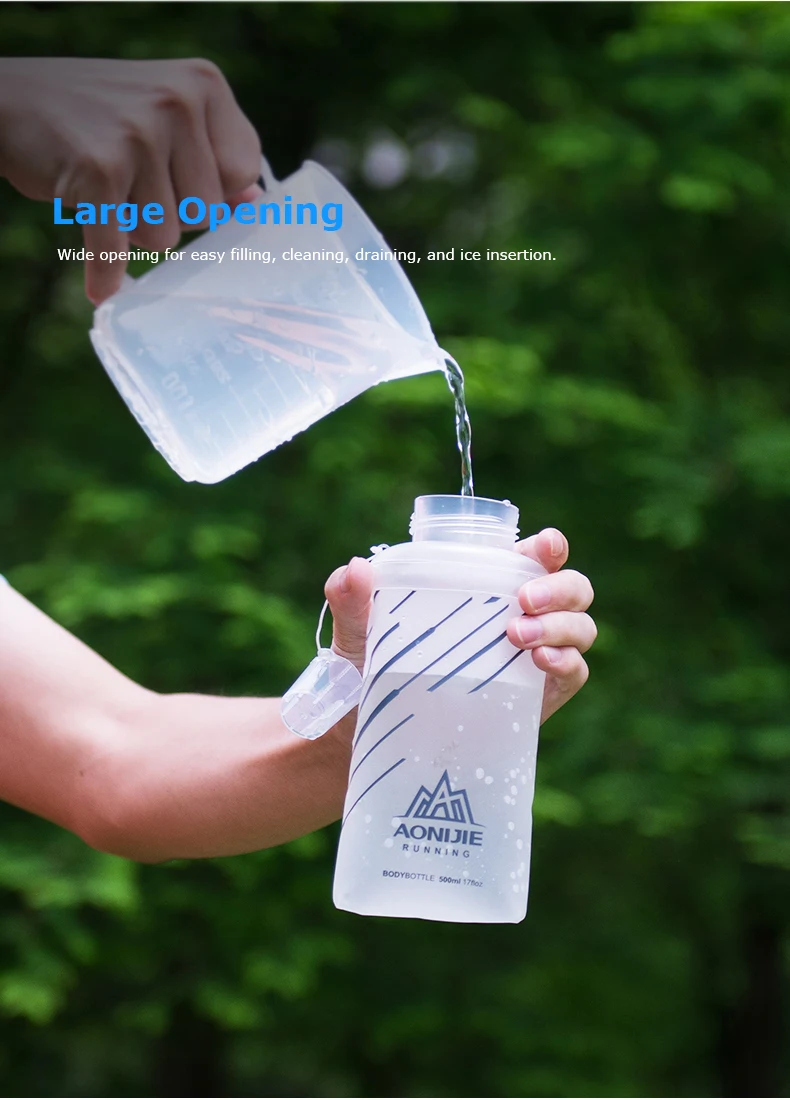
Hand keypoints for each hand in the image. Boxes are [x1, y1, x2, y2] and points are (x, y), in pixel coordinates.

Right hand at [0, 57, 259, 302]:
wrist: (6, 101)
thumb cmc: (96, 117)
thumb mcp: (162, 116)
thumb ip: (210, 156)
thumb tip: (257, 202)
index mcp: (204, 86)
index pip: (242, 174)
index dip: (211, 192)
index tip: (175, 179)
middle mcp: (178, 102)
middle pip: (206, 212)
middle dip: (168, 213)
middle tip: (128, 183)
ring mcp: (139, 134)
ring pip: (166, 234)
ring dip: (131, 228)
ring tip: (102, 189)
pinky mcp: (99, 170)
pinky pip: (116, 247)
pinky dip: (104, 271)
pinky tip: (101, 287)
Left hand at [325, 528, 594, 724]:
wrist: (368, 733)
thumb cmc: (369, 668)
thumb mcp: (357, 632)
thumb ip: (350, 599)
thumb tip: (354, 570)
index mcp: (487, 585)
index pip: (535, 555)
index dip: (549, 546)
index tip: (544, 546)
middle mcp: (520, 615)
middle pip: (572, 588)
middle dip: (559, 587)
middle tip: (522, 601)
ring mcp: (533, 656)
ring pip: (581, 627)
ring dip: (561, 624)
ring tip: (517, 636)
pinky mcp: (538, 697)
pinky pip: (574, 672)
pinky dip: (566, 661)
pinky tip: (539, 662)